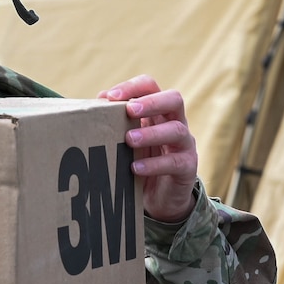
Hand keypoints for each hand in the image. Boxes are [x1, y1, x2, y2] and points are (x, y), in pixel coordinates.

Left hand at [100, 75, 199, 223]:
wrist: (161, 197)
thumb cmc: (141, 160)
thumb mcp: (128, 140)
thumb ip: (115, 123)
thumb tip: (95, 103)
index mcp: (159, 111)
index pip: (151, 86)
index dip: (133, 87)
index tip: (111, 96)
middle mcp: (176, 122)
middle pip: (174, 99)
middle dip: (151, 102)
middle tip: (130, 110)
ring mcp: (185, 145)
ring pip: (176, 130)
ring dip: (151, 133)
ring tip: (129, 140)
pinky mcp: (188, 168)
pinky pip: (175, 162)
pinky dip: (154, 164)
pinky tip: (135, 168)